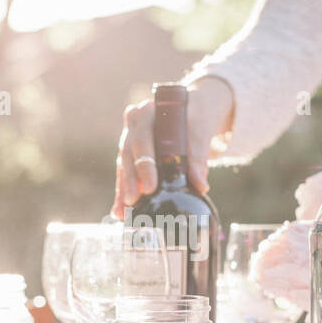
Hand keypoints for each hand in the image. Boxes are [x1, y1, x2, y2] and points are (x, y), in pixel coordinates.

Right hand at [111, 76, 233, 217]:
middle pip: (128, 154)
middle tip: (134, 201)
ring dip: (124, 189)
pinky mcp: (133, 155)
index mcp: (148, 112)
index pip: (142, 140)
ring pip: (124, 166)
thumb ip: (198, 156)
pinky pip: (126, 174)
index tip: (150, 187)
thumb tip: (200, 185)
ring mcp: (131, 140)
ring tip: (123, 213)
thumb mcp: (200, 130)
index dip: (144, 164)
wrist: (195, 109)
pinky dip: (124, 192)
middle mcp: (135, 125)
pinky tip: (121, 211)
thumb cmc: (197, 115)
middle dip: (130, 181)